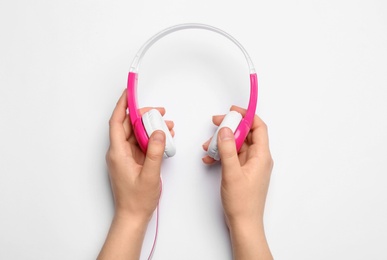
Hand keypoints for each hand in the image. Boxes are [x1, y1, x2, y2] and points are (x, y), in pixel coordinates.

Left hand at [98, 90, 173, 259]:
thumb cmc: (137, 200)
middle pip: (128, 126)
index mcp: (117, 153)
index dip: (122, 105)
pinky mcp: (133, 161)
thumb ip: (155, 153)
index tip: (129, 92)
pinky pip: (141, 144)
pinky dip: (151, 138)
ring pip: (136, 134)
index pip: (116, 122)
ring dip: (150, 127)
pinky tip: (164, 137)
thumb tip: (159, 132)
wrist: (132, 216)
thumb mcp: (150, 176)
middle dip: (143, 115)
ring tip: (167, 124)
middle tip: (159, 111)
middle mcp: (119, 152)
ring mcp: (126, 157)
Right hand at [202, 105, 272, 259]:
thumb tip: (225, 130)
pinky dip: (221, 154)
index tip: (233, 110)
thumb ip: (227, 150)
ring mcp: (250, 165)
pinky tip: (209, 159)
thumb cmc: (242, 203)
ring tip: (207, 147)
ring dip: (222, 143)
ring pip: (237, 145)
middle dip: (229, 128)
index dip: (247, 116)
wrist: (244, 224)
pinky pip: (232, 156)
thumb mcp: (232, 173)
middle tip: (216, 124)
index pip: (259, 127)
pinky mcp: (243, 172)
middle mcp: (258, 158)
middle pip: (246, 134)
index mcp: (261, 156)